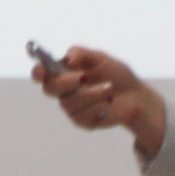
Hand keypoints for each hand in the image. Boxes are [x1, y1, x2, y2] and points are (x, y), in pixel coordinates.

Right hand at [37, 46, 168, 163]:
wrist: (136, 96)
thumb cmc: (116, 74)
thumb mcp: (100, 57)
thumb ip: (81, 53)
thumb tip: (68, 59)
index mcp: (63, 72)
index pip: (42, 73)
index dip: (38, 72)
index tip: (42, 70)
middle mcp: (63, 91)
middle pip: (50, 89)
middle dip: (66, 82)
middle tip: (84, 77)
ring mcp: (72, 108)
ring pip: (70, 103)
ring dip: (92, 94)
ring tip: (110, 89)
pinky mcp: (83, 122)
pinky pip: (82, 116)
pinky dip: (98, 107)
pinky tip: (110, 103)